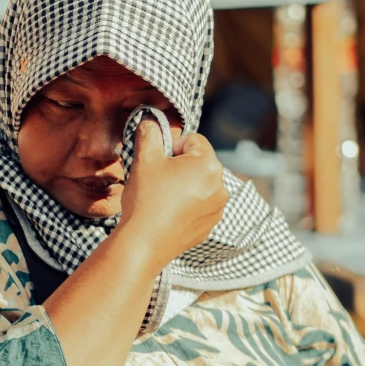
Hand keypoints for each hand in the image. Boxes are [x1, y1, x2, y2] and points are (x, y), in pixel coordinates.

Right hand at [117, 119, 226, 266]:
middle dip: (180, 166)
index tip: (158, 161)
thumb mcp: (144, 158)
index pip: (193, 140)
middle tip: (158, 180)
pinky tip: (168, 212)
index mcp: (209, 164)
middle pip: (199, 162)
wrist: (143, 243)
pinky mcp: (209, 225)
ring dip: (184, 185)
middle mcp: (221, 185)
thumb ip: (150, 133)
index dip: (172, 147)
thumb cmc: (146, 199)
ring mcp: (217, 208)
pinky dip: (187, 204)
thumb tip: (151, 121)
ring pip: (200, 184)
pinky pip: (200, 205)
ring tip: (163, 198)